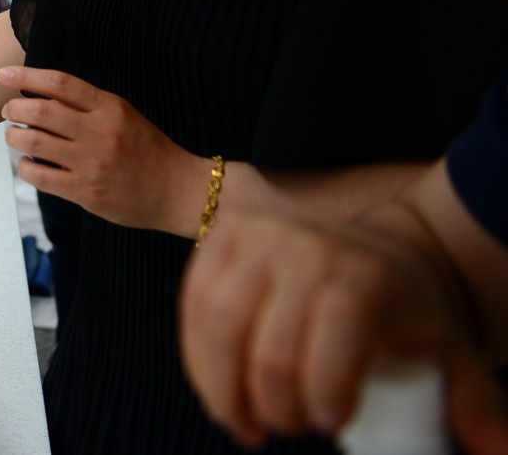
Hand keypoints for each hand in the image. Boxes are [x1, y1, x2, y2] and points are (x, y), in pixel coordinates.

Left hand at [0, 65, 201, 234]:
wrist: (178, 191)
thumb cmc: (148, 149)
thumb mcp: (125, 114)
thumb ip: (89, 104)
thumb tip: (42, 93)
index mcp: (110, 108)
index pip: (61, 83)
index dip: (26, 75)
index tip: (3, 74)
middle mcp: (99, 133)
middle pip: (40, 111)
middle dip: (13, 107)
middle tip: (7, 110)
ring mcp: (91, 164)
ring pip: (33, 141)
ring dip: (13, 135)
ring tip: (13, 134)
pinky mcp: (86, 192)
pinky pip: (40, 176)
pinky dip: (26, 166)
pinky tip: (27, 162)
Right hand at [181, 212, 507, 448]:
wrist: (372, 246)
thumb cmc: (407, 311)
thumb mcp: (448, 352)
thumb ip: (474, 406)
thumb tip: (495, 452)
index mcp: (363, 275)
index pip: (333, 340)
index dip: (324, 391)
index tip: (333, 425)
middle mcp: (303, 246)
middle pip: (269, 346)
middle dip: (275, 406)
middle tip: (292, 429)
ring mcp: (254, 237)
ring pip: (217, 327)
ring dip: (224, 390)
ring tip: (248, 423)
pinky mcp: (218, 237)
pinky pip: (192, 307)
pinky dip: (198, 359)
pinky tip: (219, 393)